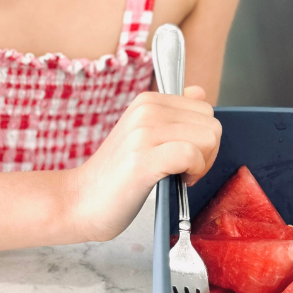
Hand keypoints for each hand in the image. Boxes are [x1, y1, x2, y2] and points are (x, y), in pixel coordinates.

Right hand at [68, 86, 220, 241]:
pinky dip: (194, 171)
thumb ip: (174, 113)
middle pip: (212, 125)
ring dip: (202, 164)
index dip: (203, 139)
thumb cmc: (118, 175)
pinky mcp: (143, 158)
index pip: (205, 111)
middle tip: (183, 170)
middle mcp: (146, 109)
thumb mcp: (145, 134)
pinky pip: (191, 155)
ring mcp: (144, 132)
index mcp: (148, 101)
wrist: (81, 201)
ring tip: (178, 175)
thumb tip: (199, 91)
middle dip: (207, 152)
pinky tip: (178, 181)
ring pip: (208, 138)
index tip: (183, 158)